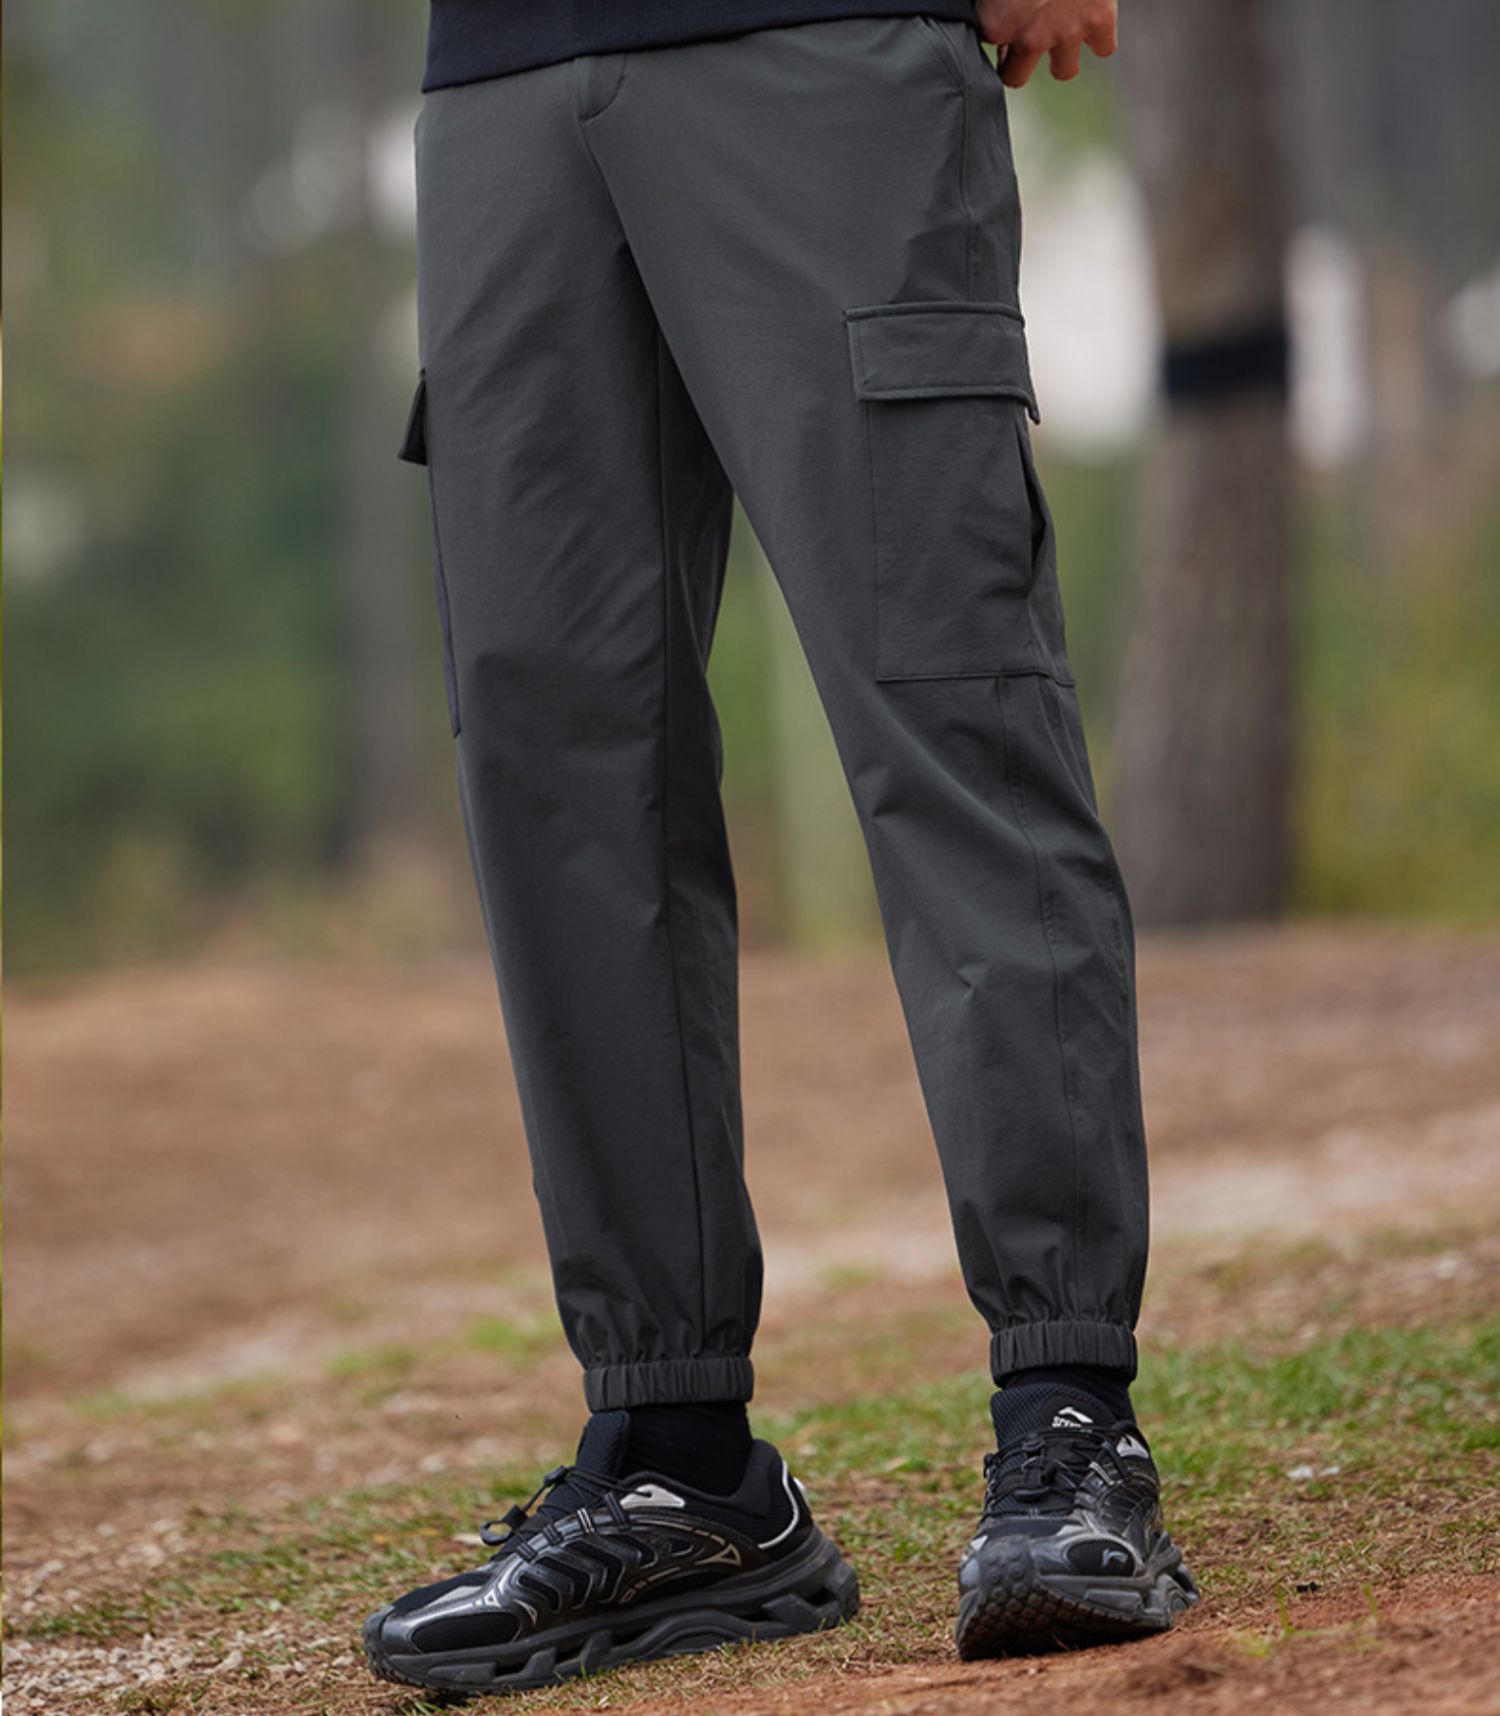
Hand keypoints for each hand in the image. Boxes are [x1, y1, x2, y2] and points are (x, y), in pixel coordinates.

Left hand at [975, 0, 1118, 87]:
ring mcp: (1066, 33)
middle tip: (1027, 40)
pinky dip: (1101, 37)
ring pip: (1064, 71)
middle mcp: (1030, 38)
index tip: (1005, 20)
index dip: (997, 35)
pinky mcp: (1100, 21)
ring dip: (1062, 56)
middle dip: (1020, 62)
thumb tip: (987, 15)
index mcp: (996, 24)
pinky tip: (1094, 17)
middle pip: (1016, 78)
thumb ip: (988, 1)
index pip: (989, 48)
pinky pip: (1104, 48)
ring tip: (1062, 30)